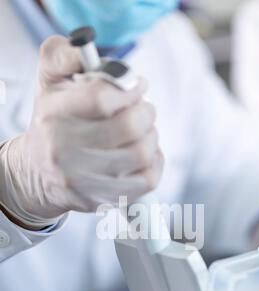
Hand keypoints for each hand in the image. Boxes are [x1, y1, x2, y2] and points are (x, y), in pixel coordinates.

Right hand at [0, 36, 162, 228]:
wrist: (39, 174)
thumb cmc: (53, 123)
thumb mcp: (50, 83)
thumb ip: (67, 56)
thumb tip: (98, 57)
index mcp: (53, 116)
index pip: (102, 98)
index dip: (130, 88)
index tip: (136, 86)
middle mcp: (66, 152)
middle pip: (130, 127)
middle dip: (146, 111)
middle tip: (142, 109)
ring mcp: (85, 180)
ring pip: (143, 153)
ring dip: (151, 135)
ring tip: (141, 131)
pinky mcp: (103, 199)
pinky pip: (148, 178)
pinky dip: (154, 161)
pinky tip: (143, 154)